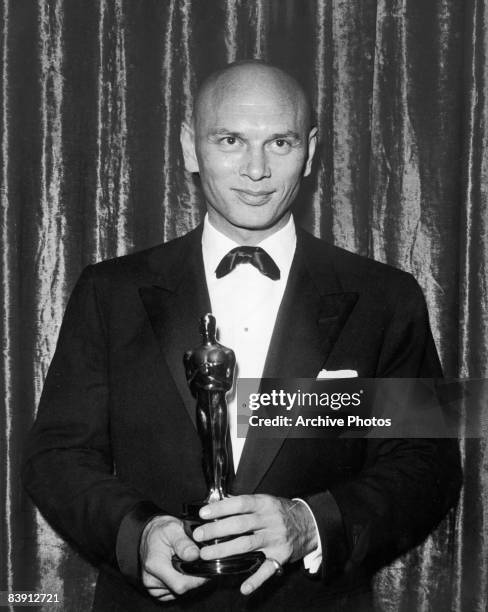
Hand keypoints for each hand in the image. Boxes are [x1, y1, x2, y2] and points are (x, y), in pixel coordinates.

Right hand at [139, 515, 206, 601]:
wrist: (151, 533)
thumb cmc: (162, 530)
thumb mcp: (173, 529)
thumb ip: (184, 543)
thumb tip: (195, 556)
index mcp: (155, 565)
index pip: (181, 584)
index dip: (197, 579)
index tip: (207, 568)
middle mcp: (150, 579)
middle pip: (180, 589)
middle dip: (193, 578)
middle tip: (199, 562)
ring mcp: (152, 586)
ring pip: (177, 591)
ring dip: (187, 580)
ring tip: (188, 563)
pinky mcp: (155, 589)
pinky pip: (172, 592)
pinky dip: (180, 581)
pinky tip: (181, 569)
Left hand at [193, 495, 317, 595]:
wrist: (309, 523)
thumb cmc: (282, 511)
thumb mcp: (265, 501)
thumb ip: (244, 503)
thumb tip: (219, 501)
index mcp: (264, 504)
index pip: (239, 503)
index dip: (221, 508)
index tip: (204, 513)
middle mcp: (270, 521)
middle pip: (240, 525)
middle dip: (217, 531)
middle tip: (199, 536)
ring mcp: (276, 539)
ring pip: (247, 545)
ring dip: (225, 551)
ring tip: (207, 554)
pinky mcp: (281, 556)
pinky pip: (267, 570)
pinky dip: (255, 580)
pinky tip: (243, 588)